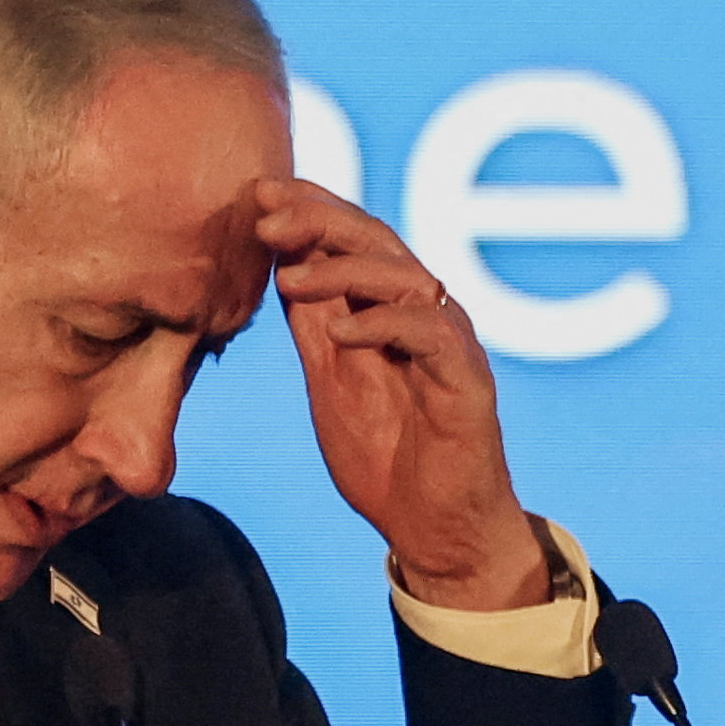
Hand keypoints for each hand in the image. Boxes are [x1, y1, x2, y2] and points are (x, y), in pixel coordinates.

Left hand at [251, 178, 552, 610]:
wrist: (434, 530)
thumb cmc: (387, 458)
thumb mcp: (332, 381)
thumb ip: (315, 326)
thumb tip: (280, 264)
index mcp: (391, 310)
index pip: (352, 240)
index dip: (309, 209)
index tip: (257, 195)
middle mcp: (425, 314)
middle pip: (379, 242)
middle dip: (321, 220)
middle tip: (266, 215)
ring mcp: (449, 344)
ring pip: (406, 276)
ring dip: (344, 269)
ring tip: (291, 276)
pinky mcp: (467, 381)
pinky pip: (431, 335)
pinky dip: (385, 324)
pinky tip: (342, 332)